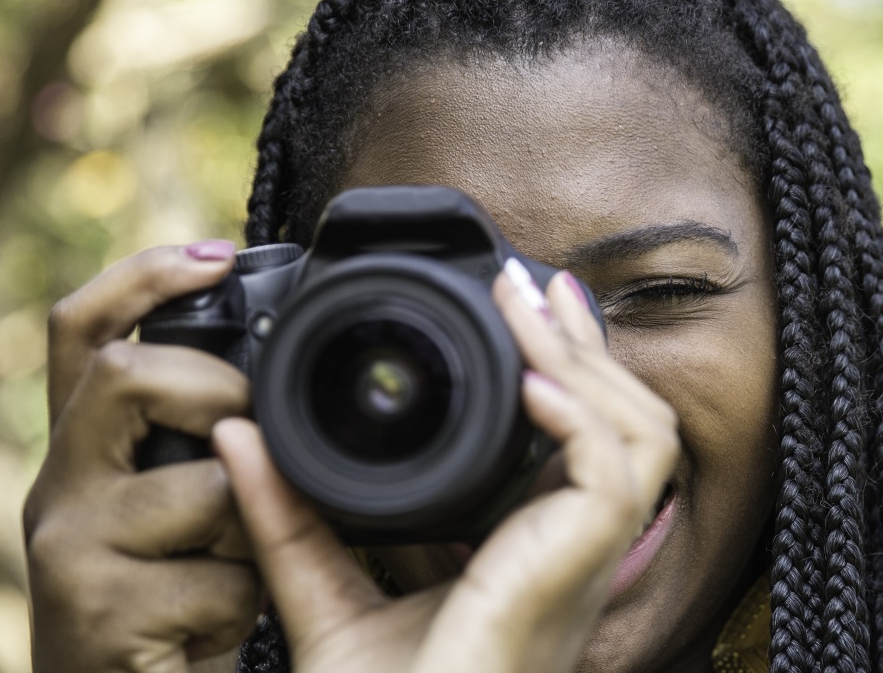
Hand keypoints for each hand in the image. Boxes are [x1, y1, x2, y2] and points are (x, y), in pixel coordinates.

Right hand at [24, 241, 259, 672]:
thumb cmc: (173, 619)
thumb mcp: (188, 521)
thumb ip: (212, 452)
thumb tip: (278, 390)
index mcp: (85, 456)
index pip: (83, 332)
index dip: (143, 277)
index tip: (217, 251)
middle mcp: (58, 491)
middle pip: (122, 375)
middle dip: (216, 391)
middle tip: (257, 441)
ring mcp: (67, 551)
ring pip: (199, 483)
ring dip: (252, 527)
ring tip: (243, 571)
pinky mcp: (94, 613)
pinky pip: (214, 575)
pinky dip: (242, 601)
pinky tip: (220, 628)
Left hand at [214, 262, 678, 671]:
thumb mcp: (324, 595)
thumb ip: (290, 517)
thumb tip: (239, 438)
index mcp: (539, 558)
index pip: (594, 448)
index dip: (575, 375)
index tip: (525, 310)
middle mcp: (578, 557)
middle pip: (635, 426)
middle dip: (590, 348)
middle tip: (534, 286)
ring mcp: (585, 565)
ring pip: (643, 439)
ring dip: (590, 366)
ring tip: (532, 312)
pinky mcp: (573, 572)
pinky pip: (613, 477)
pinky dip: (582, 420)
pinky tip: (531, 385)